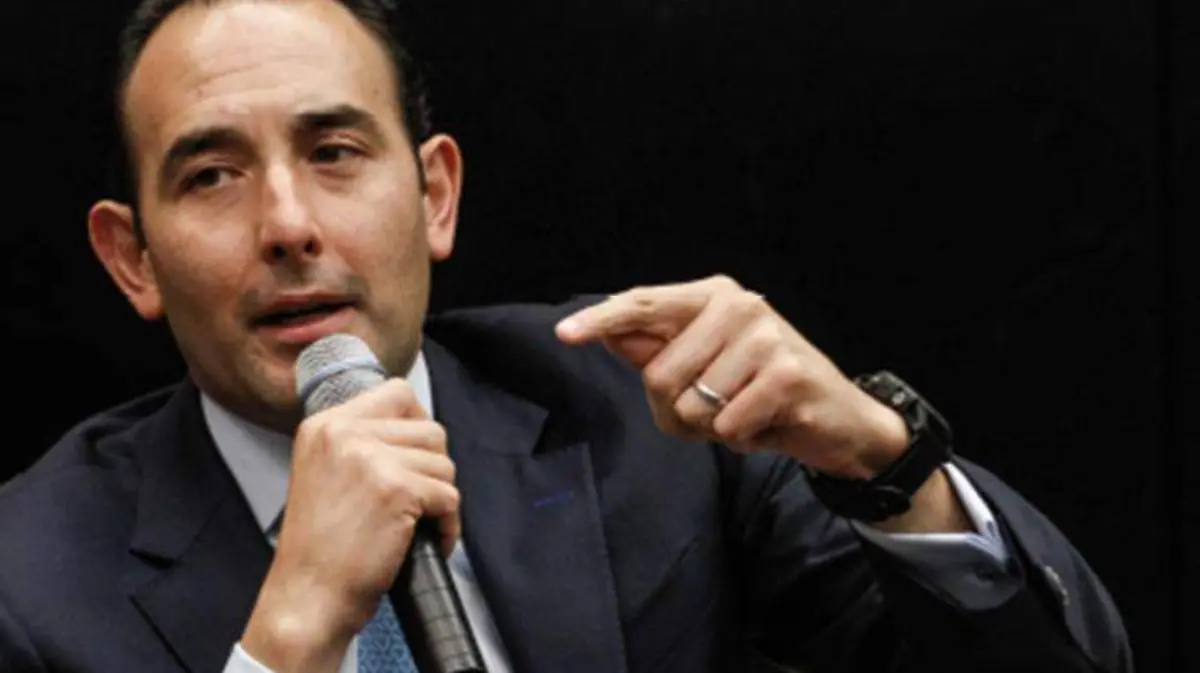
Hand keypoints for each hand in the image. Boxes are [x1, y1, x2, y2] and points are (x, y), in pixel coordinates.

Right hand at [241, 379, 459, 672]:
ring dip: (441, 498)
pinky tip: (429, 543)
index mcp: (324, 425)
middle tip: (418, 501)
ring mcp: (370, 458)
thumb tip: (418, 427)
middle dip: (434, 468)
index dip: (418, 423)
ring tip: (419, 525)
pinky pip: (450, 496)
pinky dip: (448, 525)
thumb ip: (360, 443)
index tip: (417, 456)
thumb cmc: (321, 548)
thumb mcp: (324, 473)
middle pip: (430, 429)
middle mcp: (344, 432)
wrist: (307, 597)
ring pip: (444, 463)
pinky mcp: (397, 488)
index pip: (396, 392)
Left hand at [556, 275, 908, 478]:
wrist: (839, 422)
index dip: (602, 320)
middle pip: (660, 374)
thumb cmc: (762, 394)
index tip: (564, 334)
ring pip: (693, 405)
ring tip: (745, 414)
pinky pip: (728, 426)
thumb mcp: (707, 370)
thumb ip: (660, 352)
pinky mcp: (787, 373)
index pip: (645, 304)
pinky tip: (767, 424)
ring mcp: (766, 336)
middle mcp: (739, 305)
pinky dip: (742, 440)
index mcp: (713, 296)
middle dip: (679, 410)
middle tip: (718, 410)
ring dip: (713, 429)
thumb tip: (612, 334)